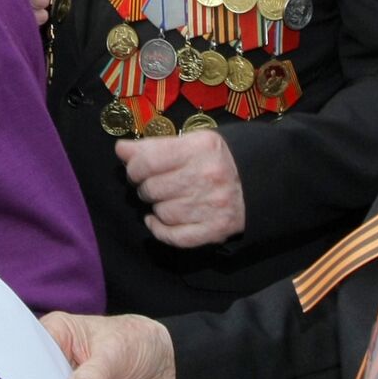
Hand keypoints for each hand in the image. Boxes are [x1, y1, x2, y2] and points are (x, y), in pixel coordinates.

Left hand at [117, 131, 245, 247]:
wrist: (257, 185)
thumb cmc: (216, 160)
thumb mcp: (191, 142)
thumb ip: (154, 146)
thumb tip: (121, 150)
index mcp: (201, 148)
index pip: (148, 160)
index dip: (134, 166)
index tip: (136, 168)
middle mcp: (207, 177)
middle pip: (151, 188)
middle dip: (145, 187)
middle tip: (153, 184)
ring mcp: (212, 206)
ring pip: (161, 212)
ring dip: (156, 206)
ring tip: (166, 198)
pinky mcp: (214, 230)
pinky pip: (172, 236)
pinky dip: (159, 229)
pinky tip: (157, 220)